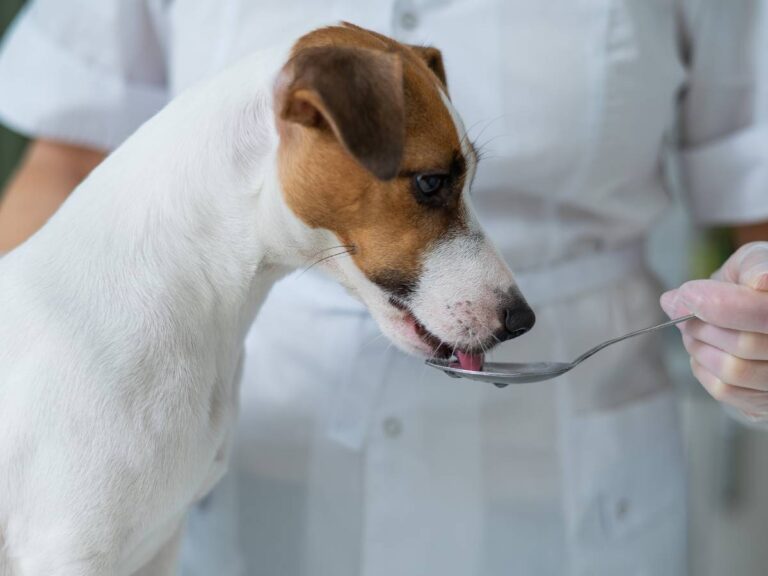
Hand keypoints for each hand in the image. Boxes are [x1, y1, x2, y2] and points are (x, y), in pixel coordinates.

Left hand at [661, 242, 767, 419]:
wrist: (753, 306)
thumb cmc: (754, 280)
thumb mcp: (755, 262)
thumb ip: (752, 268)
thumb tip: (759, 281)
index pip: (763, 313)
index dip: (719, 305)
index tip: (686, 293)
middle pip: (744, 345)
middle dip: (701, 324)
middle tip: (682, 307)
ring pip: (733, 371)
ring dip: (698, 346)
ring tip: (692, 328)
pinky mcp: (765, 402)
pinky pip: (726, 391)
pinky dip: (702, 367)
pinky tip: (705, 348)